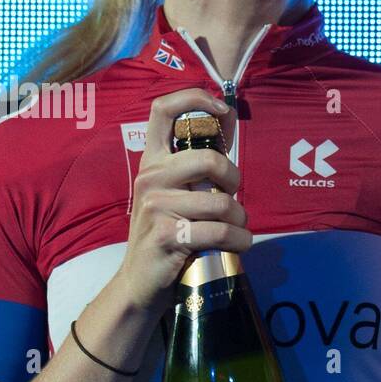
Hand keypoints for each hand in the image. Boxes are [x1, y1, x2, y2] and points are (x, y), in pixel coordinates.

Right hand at [115, 88, 248, 313]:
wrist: (139, 283)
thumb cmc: (167, 234)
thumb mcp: (175, 195)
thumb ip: (197, 167)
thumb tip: (228, 120)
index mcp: (152, 161)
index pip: (162, 110)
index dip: (195, 98)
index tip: (222, 108)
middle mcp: (150, 177)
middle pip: (209, 159)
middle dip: (235, 179)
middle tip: (234, 197)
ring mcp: (155, 206)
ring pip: (221, 203)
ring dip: (240, 221)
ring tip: (237, 230)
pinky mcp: (166, 235)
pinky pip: (220, 231)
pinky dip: (239, 241)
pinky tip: (239, 246)